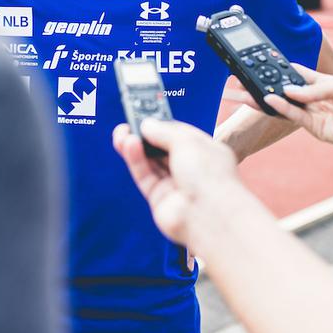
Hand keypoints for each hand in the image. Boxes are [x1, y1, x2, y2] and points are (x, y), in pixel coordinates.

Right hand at [113, 119, 239, 247]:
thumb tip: (147, 125)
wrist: (210, 216)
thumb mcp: (187, 141)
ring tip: (121, 134)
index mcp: (205, 152)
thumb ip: (164, 131)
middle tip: (127, 125)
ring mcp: (175, 185)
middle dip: (144, 137)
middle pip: (161, 149)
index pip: (179, 135)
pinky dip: (136, 161)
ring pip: (150, 163)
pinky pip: (145, 176)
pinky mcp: (159, 199)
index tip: (144, 116)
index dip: (161, 126)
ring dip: (135, 148)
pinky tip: (128, 146)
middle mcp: (191, 169)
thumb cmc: (210, 177)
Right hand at [262, 65, 332, 157]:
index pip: (301, 75)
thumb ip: (315, 88)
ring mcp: (316, 115)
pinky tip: (269, 100)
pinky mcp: (315, 128)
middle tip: (253, 77)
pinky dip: (280, 108)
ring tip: (251, 91)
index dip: (286, 69)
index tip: (267, 61)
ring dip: (269, 98)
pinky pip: (293, 116)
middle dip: (272, 84)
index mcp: (327, 85)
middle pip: (290, 90)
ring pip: (287, 105)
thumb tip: (289, 91)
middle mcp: (318, 100)